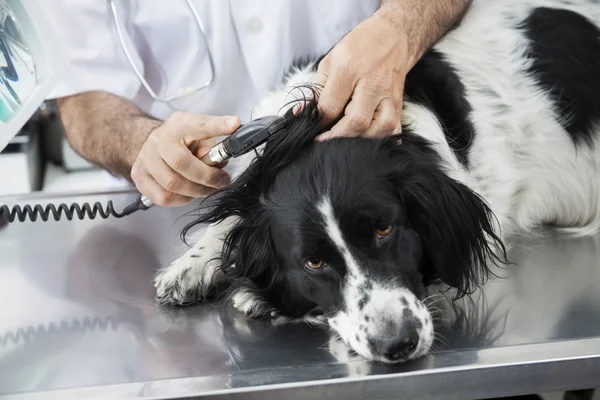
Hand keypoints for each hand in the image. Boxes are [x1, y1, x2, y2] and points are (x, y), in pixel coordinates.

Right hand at [131, 112, 240, 206]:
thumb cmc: (181, 141)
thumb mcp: (199, 135)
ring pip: (172, 184)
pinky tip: (188, 194)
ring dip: (196, 191)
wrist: (151, 144)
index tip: (234, 125)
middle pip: (181, 162)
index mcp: (180, 125)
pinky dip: (181, 200)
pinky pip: (163, 197)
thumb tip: (220, 163)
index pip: (200, 124)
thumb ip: (212, 146)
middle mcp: (159, 139)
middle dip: (207, 177)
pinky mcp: (139, 176)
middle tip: (222, 181)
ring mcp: (146, 158)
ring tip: (206, 188)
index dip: (218, 126)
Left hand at [314, 12, 415, 140]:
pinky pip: (395, 128)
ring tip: (346, 140)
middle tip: (325, 141)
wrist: (393, 36)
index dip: (318, 121)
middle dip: (338, 136)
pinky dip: (383, 139)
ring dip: (362, 140)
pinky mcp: (399, 103)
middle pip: (357, 121)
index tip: (312, 129)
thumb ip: (317, 89)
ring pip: (381, 129)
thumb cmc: (359, 48)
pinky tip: (369, 141)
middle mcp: (372, 84)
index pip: (331, 106)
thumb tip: (302, 113)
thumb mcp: (331, 61)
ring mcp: (389, 95)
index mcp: (350, 70)